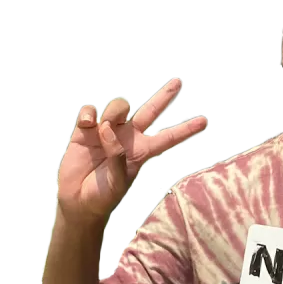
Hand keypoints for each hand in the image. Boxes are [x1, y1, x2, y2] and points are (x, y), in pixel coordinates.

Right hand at [55, 77, 207, 223]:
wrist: (77, 201)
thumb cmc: (102, 196)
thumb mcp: (117, 182)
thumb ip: (117, 157)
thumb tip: (107, 128)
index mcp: (142, 152)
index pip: (168, 138)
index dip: (185, 130)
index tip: (205, 122)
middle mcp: (128, 137)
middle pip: (150, 111)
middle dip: (165, 96)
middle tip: (179, 82)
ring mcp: (107, 131)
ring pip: (119, 105)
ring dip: (115, 110)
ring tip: (104, 129)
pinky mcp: (85, 130)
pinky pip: (90, 111)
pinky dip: (89, 114)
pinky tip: (87, 124)